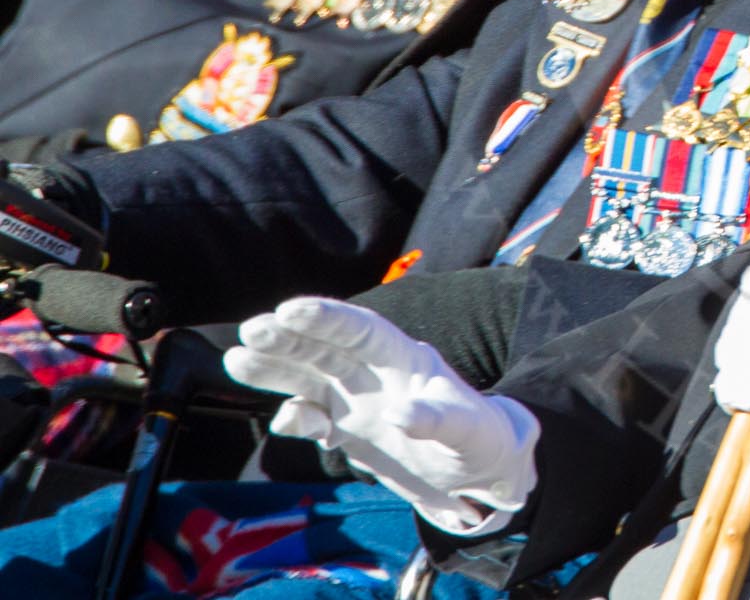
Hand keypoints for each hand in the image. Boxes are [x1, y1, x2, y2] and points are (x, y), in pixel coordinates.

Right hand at [224, 296, 538, 534]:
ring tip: (236, 359)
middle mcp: (374, 373)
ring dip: (275, 369)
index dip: (327, 318)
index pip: (362, 329)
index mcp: (405, 359)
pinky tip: (285, 419)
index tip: (290, 309)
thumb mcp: (470, 431)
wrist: (474, 474)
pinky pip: (312, 418)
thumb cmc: (480, 440)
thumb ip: (438, 420)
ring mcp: (356, 399)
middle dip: (288, 338)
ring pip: (309, 376)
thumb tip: (400, 415)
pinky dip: (295, 418)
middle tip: (251, 330)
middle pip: (325, 348)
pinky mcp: (346, 429)